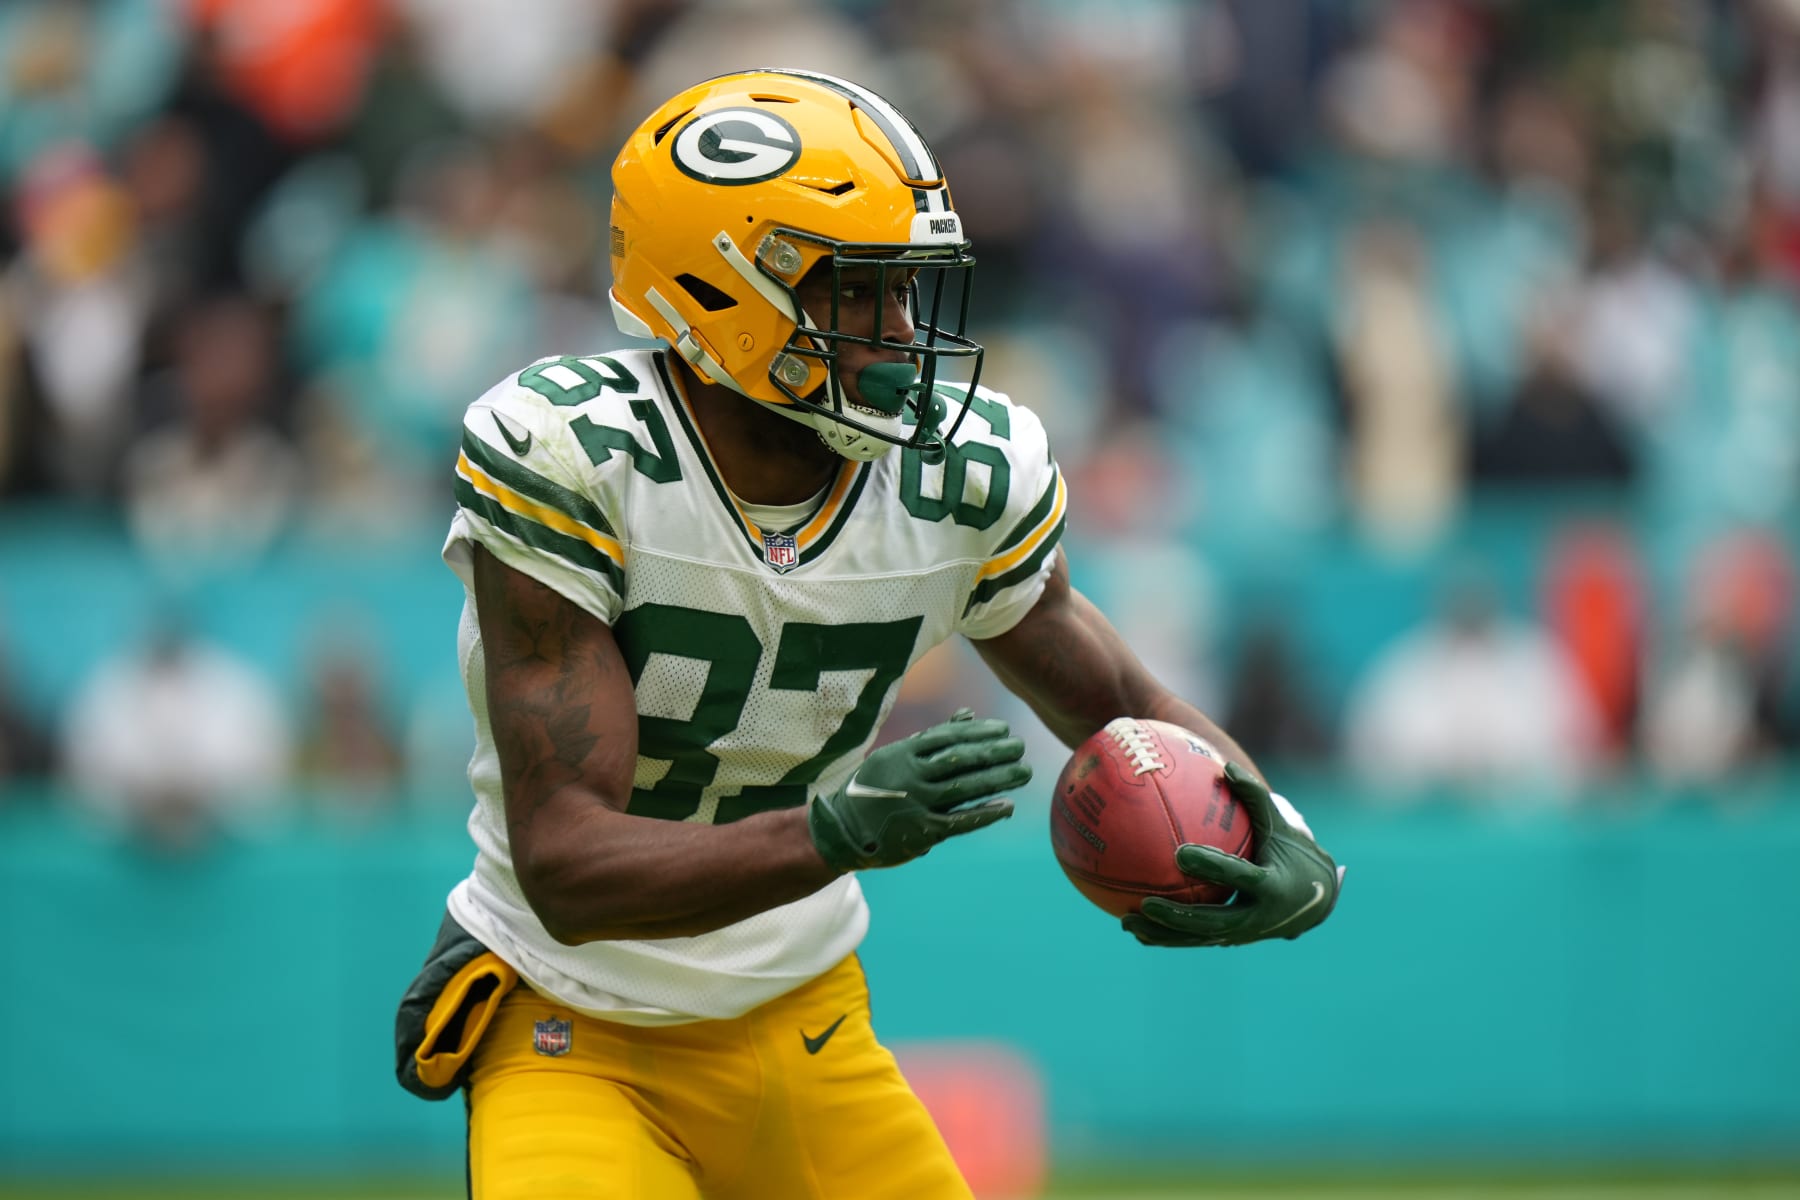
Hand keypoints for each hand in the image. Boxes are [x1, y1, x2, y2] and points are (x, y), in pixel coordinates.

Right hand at [809, 709, 1030, 871]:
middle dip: (994, 753)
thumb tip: (968, 714)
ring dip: (998, 779)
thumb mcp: (894, 756)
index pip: (947, 738)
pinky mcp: (923, 832)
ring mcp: (916, 804)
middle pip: (960, 760)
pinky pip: (960, 821)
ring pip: (964, 788)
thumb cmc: (874, 788)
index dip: (978, 733)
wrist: (842, 831)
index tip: (1003, 730)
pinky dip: (985, 813)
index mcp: (902, 753)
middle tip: (1020, 747)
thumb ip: (932, 738)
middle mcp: (910, 776)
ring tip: (1023, 772)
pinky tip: (1007, 806)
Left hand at [1122, 762, 1343, 947]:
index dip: (1211, 866)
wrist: (1316, 900)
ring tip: (1127, 924)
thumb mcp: (1279, 824)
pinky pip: (1195, 940)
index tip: (1180, 854)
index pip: (1238, 876)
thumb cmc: (1291, 851)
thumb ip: (1255, 796)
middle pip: (1213, 921)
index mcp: (1272, 886)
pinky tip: (1135, 929)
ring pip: (1198, 938)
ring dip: (1163, 935)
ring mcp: (1243, 934)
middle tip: (1146, 903)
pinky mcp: (1230, 940)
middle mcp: (1257, 917)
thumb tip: (1226, 766)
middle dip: (1178, 916)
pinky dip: (1166, 937)